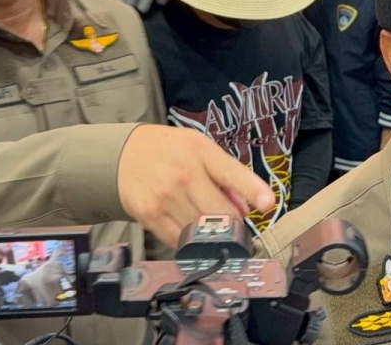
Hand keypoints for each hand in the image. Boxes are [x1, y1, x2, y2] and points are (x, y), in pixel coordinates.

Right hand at [118, 125, 274, 247]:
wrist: (123, 154)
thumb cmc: (168, 150)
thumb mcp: (200, 149)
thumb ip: (226, 175)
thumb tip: (245, 209)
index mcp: (200, 152)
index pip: (231, 173)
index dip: (253, 190)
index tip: (267, 204)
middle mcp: (183, 174)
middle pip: (219, 212)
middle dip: (232, 222)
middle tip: (233, 223)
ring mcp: (165, 196)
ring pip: (200, 230)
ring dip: (210, 234)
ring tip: (207, 223)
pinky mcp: (149, 215)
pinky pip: (178, 239)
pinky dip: (188, 241)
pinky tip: (188, 229)